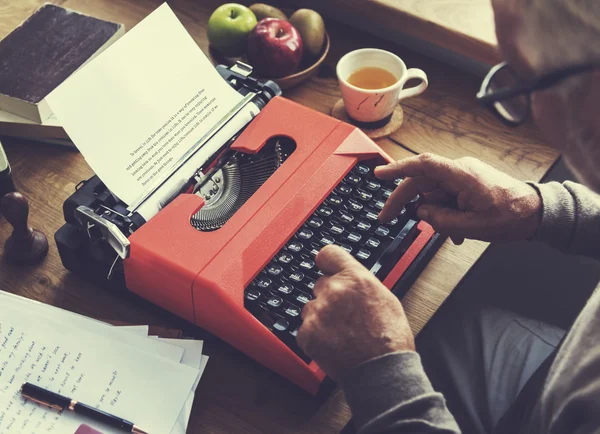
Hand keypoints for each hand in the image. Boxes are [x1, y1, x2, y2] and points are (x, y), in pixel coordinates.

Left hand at [296, 245, 414, 381]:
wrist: (381, 371)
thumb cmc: (389, 339)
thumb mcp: (385, 298)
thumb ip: (361, 283)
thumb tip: (349, 277)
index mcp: (355, 278)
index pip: (328, 254)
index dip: (327, 262)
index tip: (325, 267)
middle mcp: (334, 290)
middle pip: (320, 284)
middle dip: (329, 296)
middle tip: (345, 315)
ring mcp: (318, 312)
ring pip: (311, 307)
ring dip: (321, 316)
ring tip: (342, 333)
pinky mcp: (307, 333)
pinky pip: (305, 327)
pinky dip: (315, 335)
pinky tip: (334, 343)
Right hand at [375, 153, 541, 243]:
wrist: (537, 213)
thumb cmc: (512, 216)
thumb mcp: (473, 226)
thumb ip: (441, 220)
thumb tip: (421, 212)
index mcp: (461, 175)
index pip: (422, 165)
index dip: (397, 169)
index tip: (378, 175)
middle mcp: (460, 171)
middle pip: (421, 182)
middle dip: (404, 201)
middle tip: (387, 218)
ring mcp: (463, 176)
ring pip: (433, 193)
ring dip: (434, 214)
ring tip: (450, 233)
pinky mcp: (467, 184)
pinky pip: (445, 196)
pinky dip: (445, 213)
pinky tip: (456, 231)